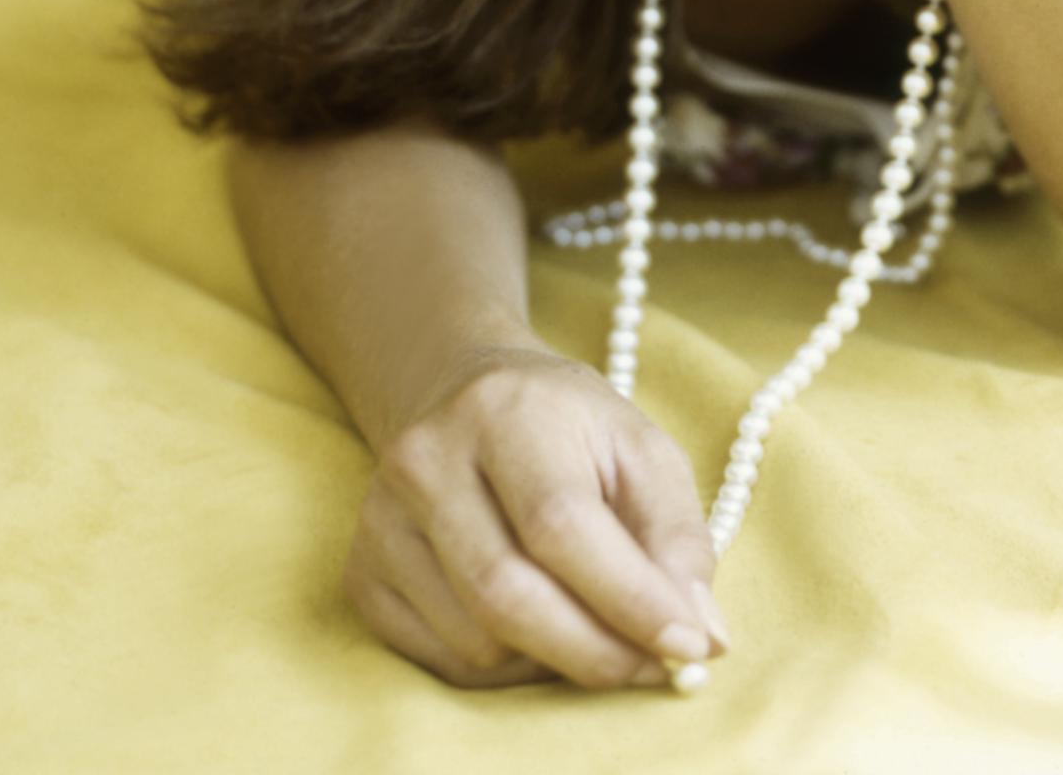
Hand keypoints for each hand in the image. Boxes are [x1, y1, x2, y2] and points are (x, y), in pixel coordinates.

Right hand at [341, 342, 727, 692]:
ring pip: (477, 644)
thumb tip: (701, 635)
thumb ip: (678, 537)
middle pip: (508, 598)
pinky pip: (441, 663)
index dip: (629, 598)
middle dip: (595, 653)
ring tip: (590, 623)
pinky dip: (505, 668)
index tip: (690, 647)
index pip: (561, 525)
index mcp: (504, 410)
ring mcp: (380, 520)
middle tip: (654, 667)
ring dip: (552, 662)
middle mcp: (426, 460)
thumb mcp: (640, 450)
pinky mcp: (361, 573)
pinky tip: (533, 625)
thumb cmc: (568, 429)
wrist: (463, 394)